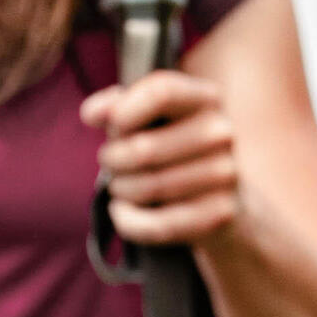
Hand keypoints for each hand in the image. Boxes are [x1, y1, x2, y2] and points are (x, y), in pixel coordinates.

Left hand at [82, 67, 244, 247]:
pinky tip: (122, 211)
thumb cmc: (174, 148)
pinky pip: (156, 224)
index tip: (112, 126)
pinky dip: (127, 220)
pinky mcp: (219, 215)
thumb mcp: (151, 118)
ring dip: (120, 189)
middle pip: (144, 148)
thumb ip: (118, 105)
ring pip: (147, 187)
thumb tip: (91, 114)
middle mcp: (221, 132)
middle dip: (112, 159)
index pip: (161, 92)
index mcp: (206, 98)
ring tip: (121, 186)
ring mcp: (225, 175)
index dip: (124, 111)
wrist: (224, 201)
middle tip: (110, 163)